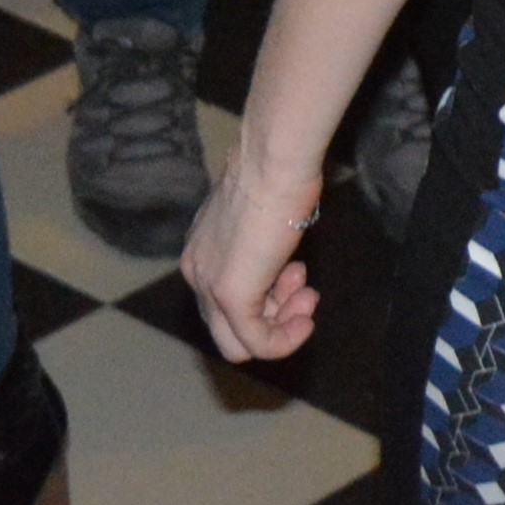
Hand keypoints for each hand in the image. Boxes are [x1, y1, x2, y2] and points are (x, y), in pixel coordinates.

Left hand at [179, 142, 326, 363]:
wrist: (272, 161)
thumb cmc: (275, 177)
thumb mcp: (261, 222)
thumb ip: (259, 251)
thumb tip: (277, 269)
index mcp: (200, 252)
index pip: (224, 302)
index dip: (267, 299)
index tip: (298, 277)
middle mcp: (196, 271)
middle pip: (230, 326)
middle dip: (275, 316)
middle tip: (306, 293)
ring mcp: (209, 286)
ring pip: (241, 341)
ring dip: (283, 326)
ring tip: (308, 295)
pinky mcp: (230, 295)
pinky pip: (257, 342)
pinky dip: (285, 341)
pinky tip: (306, 321)